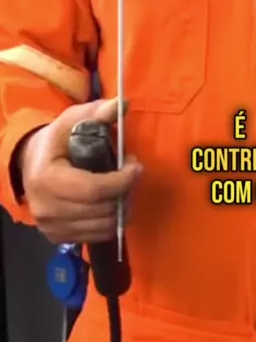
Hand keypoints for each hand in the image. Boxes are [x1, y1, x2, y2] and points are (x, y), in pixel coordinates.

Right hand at [19, 98, 141, 244]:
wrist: (33, 162)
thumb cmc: (58, 140)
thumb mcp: (74, 119)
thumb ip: (98, 112)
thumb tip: (122, 104)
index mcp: (48, 179)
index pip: (94, 190)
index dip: (122, 181)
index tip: (135, 166)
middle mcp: (46, 209)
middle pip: (101, 210)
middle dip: (125, 192)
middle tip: (132, 174)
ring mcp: (51, 228)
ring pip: (102, 227)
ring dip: (121, 207)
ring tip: (123, 186)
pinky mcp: (59, 238)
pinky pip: (96, 236)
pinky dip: (110, 220)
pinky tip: (111, 200)